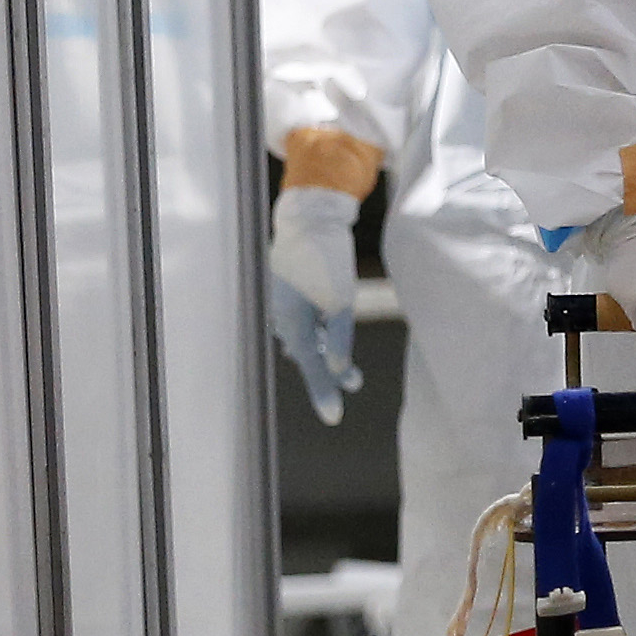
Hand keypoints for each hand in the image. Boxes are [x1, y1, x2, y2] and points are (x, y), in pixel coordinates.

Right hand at [264, 183, 360, 423]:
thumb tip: (337, 372)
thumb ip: (340, 340)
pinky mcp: (286, 293)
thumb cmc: (328, 258)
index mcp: (292, 322)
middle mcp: (280, 318)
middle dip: (330, 372)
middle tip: (355, 385)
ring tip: (351, 371)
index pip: (312, 366)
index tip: (335, 419)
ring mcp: (280, 305)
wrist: (311, 217)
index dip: (324, 392)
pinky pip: (302, 323)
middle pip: (307, 355)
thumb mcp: (342, 302)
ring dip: (327, 352)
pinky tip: (329, 337)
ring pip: (306, 339)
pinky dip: (318, 334)